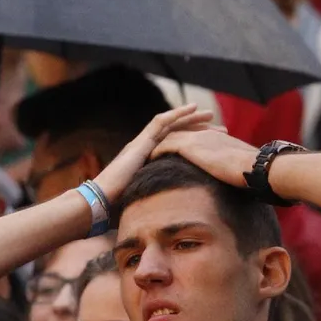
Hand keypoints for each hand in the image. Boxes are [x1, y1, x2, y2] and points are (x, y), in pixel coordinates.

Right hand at [93, 105, 212, 201]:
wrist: (102, 202)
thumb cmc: (120, 208)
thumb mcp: (149, 200)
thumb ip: (161, 198)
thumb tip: (176, 212)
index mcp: (149, 162)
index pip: (175, 147)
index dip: (195, 143)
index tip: (214, 144)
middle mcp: (145, 149)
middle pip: (176, 133)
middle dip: (197, 129)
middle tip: (218, 126)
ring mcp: (141, 144)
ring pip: (170, 124)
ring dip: (190, 117)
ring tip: (209, 114)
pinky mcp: (139, 143)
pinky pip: (160, 123)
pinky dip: (176, 114)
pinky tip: (192, 108)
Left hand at [150, 127, 259, 188]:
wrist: (256, 168)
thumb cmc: (253, 173)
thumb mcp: (240, 169)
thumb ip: (231, 170)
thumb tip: (234, 183)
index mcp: (217, 138)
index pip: (196, 138)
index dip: (185, 145)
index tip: (176, 156)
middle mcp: (205, 135)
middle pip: (180, 134)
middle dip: (167, 142)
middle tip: (155, 154)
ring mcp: (197, 138)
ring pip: (170, 138)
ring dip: (159, 147)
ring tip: (148, 158)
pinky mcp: (190, 146)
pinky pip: (166, 146)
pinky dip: (157, 152)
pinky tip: (149, 161)